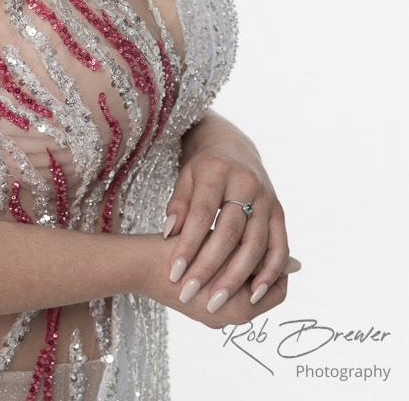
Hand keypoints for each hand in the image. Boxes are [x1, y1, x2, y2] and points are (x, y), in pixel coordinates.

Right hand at [141, 232, 292, 328]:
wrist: (140, 263)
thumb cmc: (182, 249)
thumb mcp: (224, 245)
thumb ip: (258, 255)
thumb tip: (296, 264)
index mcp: (241, 307)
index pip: (278, 291)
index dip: (278, 266)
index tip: (271, 241)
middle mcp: (229, 318)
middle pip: (259, 293)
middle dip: (259, 267)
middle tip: (256, 239)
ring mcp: (211, 316)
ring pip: (240, 292)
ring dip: (240, 270)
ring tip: (236, 242)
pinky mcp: (195, 309)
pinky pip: (221, 294)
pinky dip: (224, 274)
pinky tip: (217, 251)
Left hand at [161, 118, 298, 315]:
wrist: (236, 148)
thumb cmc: (204, 168)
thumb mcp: (185, 177)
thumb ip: (179, 204)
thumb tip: (170, 233)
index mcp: (219, 171)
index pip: (202, 214)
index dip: (188, 244)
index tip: (173, 272)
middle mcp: (247, 183)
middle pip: (229, 232)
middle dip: (209, 267)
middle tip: (189, 293)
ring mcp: (267, 198)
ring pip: (256, 243)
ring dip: (237, 277)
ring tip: (218, 301)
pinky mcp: (279, 212)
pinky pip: (279, 246)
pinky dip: (270, 272)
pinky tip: (255, 293)